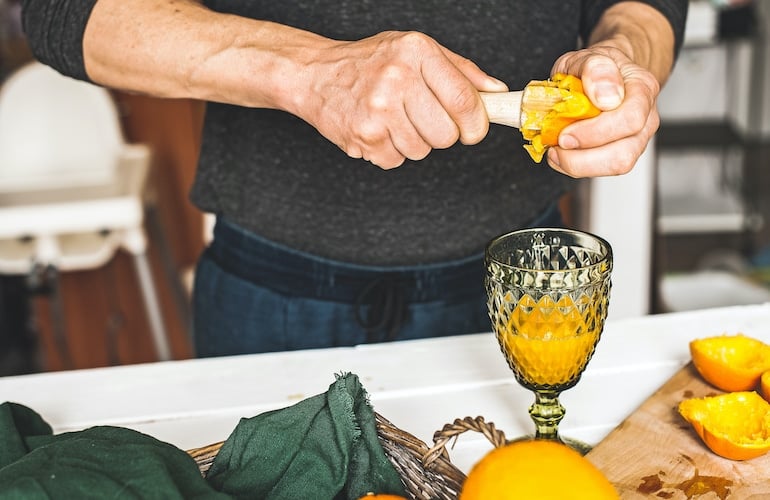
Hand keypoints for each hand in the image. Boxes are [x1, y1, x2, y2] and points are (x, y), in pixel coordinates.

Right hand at [290, 31, 506, 168]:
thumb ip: (460, 71)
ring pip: (422, 151)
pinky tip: (378, 130)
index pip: (465, 100)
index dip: (476, 124)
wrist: (315, 74)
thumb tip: (495, 93)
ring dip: (413, 142)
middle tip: (422, 119)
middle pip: (446, 135)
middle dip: (441, 134)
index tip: (473, 130)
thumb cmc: (369, 62)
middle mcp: (397, 78)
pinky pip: (396, 160)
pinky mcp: (364, 135)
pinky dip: (390, 151)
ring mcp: (379, 109)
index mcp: (416, 52)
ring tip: (394, 120)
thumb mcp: (416, 51)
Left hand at [545, 45, 661, 176]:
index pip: (629, 119)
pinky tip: (563, 153)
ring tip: (557, 151)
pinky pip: (604, 170)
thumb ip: (595, 68)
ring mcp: (637, 139)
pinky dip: (577, 166)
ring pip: (616, 166)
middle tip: (558, 144)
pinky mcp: (622, 153)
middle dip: (584, 157)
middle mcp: (646, 118)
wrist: (605, 74)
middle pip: (624, 153)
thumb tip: (605, 95)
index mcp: (642, 89)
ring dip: (579, 165)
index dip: (594, 132)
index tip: (565, 132)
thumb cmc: (596, 69)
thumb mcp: (588, 56)